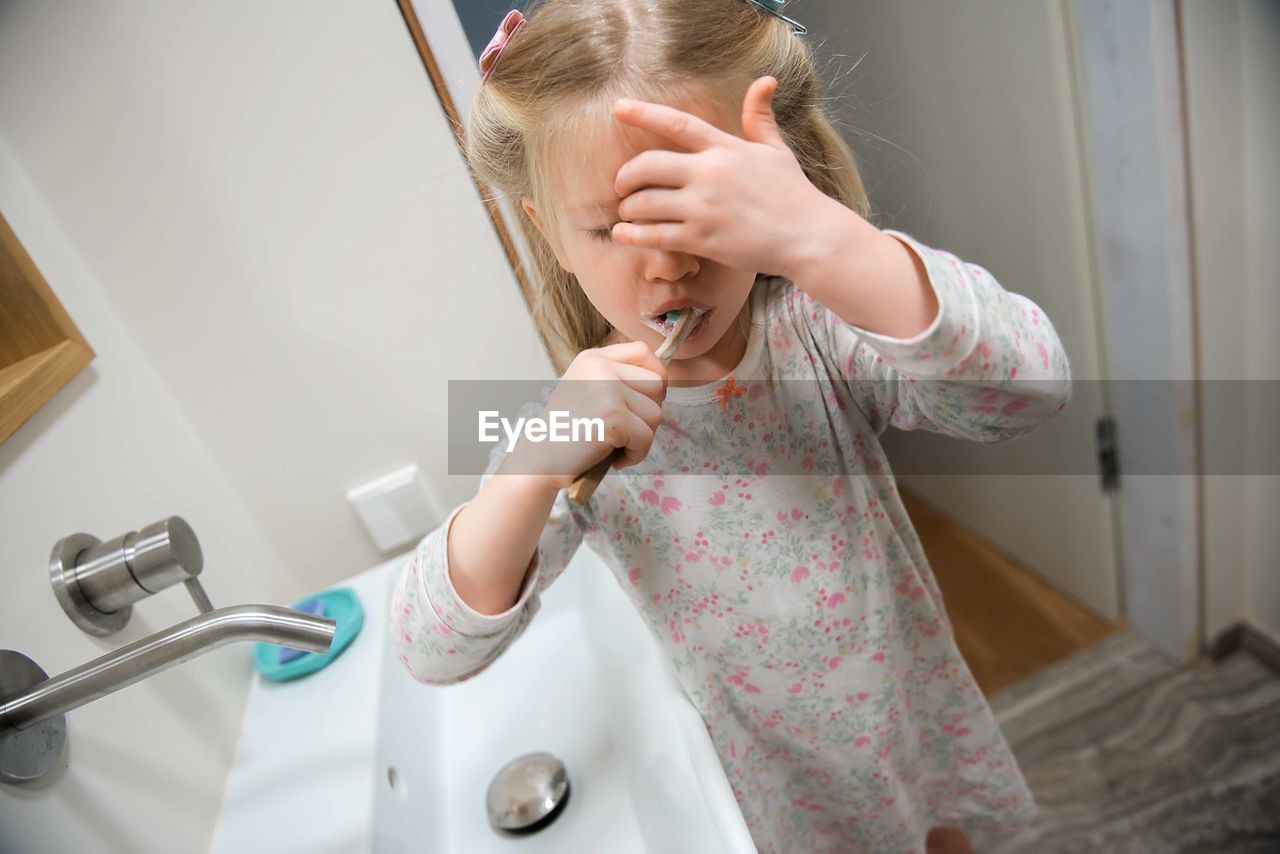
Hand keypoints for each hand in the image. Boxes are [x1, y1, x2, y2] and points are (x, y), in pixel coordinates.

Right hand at [504, 341, 667, 488]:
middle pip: (657, 384)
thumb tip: (661, 383)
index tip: (645, 399)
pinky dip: (635, 454)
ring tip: (615, 445)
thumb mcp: (587, 390)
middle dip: (647, 412)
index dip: (655, 375)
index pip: (643, 351)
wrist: (538, 461)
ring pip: (655, 413)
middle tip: (624, 430)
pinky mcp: (614, 416)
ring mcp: (608, 390)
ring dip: (641, 437)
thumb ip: (617, 379)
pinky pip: (647, 438)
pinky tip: (614, 458)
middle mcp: (600, 367)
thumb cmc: (566, 432)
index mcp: (593, 358)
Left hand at [610, 76, 847, 279]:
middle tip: (621, 186)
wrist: (808, 236)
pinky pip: (654, 236)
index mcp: (725, 148)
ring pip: (645, 203)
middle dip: (625, 176)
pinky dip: (632, 235)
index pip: (676, 123)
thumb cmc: (793, 194)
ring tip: (627, 213)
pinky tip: (622, 234)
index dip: (643, 113)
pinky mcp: (702, 239)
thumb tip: (766, 81)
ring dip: (628, 208)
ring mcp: (704, 208)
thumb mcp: (777, 150)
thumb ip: (760, 118)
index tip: (617, 109)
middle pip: (647, 165)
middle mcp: (710, 174)